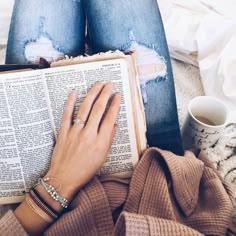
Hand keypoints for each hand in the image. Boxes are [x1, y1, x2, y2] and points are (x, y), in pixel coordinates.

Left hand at [46, 82, 119, 199]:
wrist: (64, 178)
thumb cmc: (85, 169)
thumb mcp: (103, 157)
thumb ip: (109, 139)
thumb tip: (114, 124)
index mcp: (101, 142)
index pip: (110, 118)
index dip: (115, 105)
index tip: (117, 95)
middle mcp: (89, 134)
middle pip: (98, 109)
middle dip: (105, 94)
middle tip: (109, 84)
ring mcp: (75, 132)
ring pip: (85, 108)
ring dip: (92, 94)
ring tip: (98, 84)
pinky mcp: (64, 132)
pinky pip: (67, 113)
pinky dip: (70, 101)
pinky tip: (74, 91)